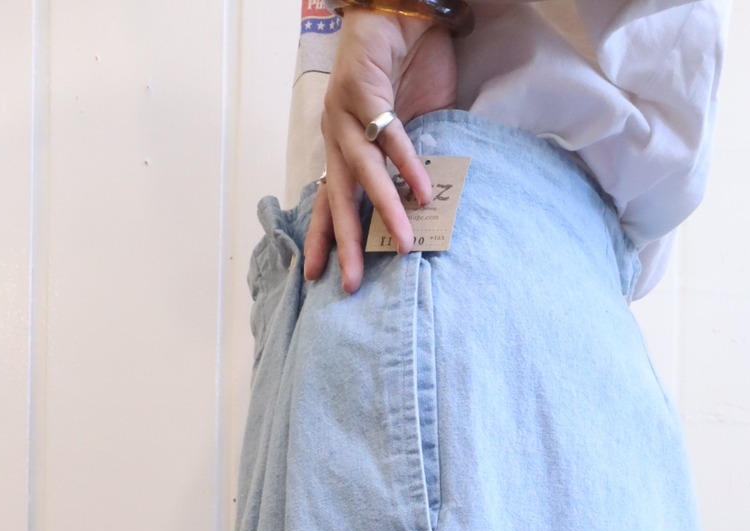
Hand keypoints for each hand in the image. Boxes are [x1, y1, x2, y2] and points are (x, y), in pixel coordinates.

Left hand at [304, 9, 457, 293]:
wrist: (405, 9)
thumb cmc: (407, 67)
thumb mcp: (412, 127)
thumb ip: (412, 163)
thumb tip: (430, 204)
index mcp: (343, 146)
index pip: (329, 199)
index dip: (323, 237)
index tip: (318, 275)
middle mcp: (337, 133)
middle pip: (338, 197)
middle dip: (344, 242)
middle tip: (351, 283)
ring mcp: (346, 112)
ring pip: (363, 172)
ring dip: (383, 211)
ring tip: (404, 245)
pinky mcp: (362, 90)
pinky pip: (388, 135)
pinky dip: (406, 164)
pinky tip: (422, 191)